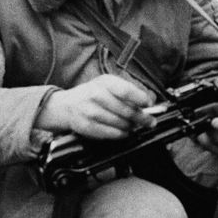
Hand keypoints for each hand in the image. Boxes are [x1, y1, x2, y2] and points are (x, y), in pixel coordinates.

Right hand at [36, 75, 154, 138]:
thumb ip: (128, 90)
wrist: (67, 105)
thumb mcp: (107, 84)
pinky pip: (112, 134)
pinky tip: (124, 131)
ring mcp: (91, 112)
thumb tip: (149, 100)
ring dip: (132, 127)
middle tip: (150, 121)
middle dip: (142, 118)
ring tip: (135, 125)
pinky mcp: (88, 127)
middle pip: (127, 110)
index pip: (126, 91)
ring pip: (121, 124)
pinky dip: (122, 134)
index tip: (149, 105)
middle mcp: (96, 96)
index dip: (141, 99)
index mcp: (104, 83)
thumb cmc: (92, 93)